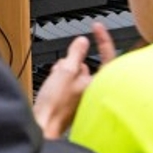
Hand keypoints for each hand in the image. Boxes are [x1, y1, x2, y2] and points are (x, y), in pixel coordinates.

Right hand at [32, 22, 116, 138]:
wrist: (44, 125)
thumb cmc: (56, 104)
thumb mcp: (65, 70)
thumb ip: (76, 54)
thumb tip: (83, 42)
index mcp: (100, 83)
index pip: (108, 56)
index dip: (103, 39)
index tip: (97, 27)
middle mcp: (97, 91)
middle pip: (86, 66)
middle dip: (73, 62)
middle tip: (63, 67)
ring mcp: (86, 98)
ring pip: (76, 75)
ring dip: (65, 72)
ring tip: (55, 81)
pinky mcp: (76, 104)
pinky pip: (71, 85)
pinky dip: (62, 82)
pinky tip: (53, 88)